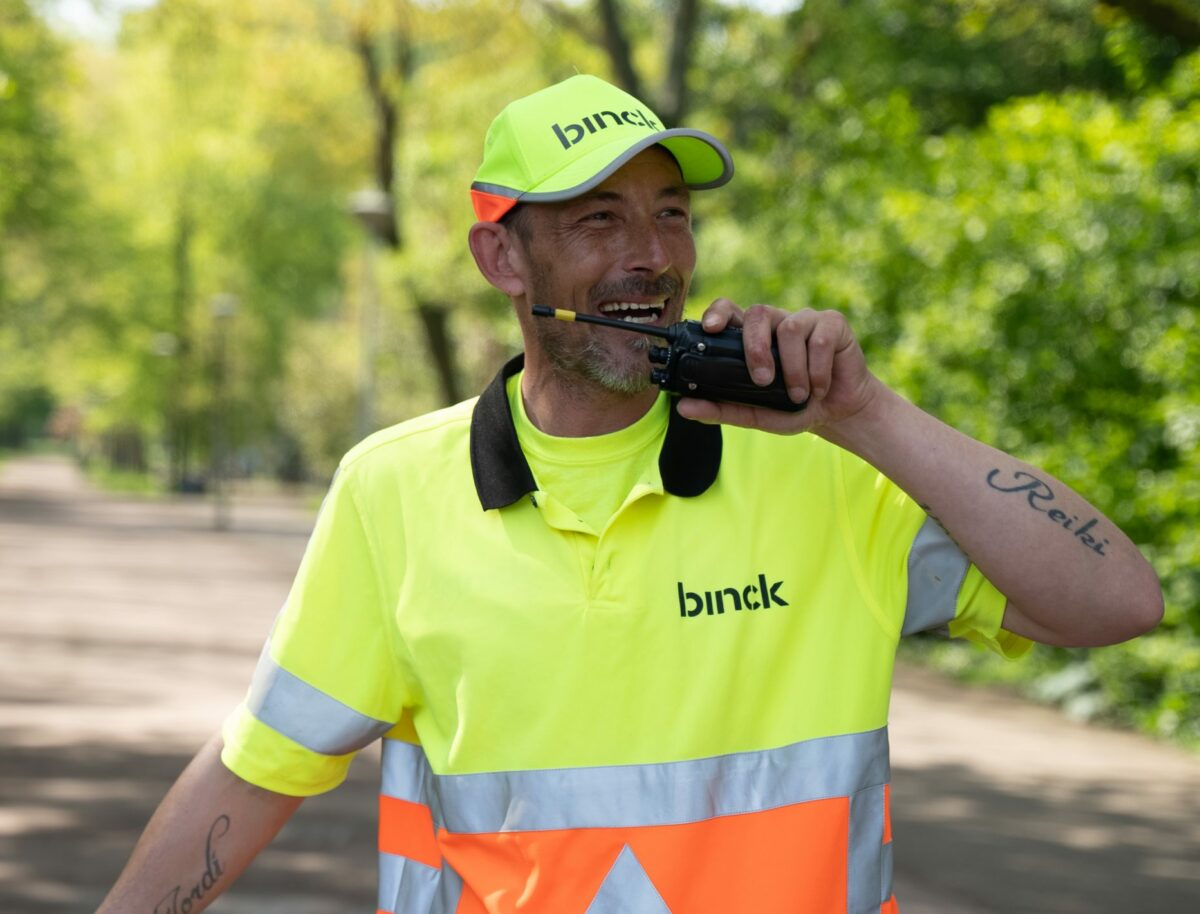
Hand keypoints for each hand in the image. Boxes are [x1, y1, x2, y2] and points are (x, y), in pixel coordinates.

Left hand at [675, 298, 879, 434]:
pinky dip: (818, 369)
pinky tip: (820, 387)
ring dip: (793, 368)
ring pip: (790, 328)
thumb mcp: (755, 415)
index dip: (718, 312)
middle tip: (763, 380)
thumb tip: (683, 407)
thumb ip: (721, 410)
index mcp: (753, 337)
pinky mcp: (832, 323)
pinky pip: (820, 338)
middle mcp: (776, 323)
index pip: (730, 310)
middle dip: (756, 347)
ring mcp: (804, 319)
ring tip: (799, 395)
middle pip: (758, 313)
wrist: (839, 412)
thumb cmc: (794, 407)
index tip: (710, 328)